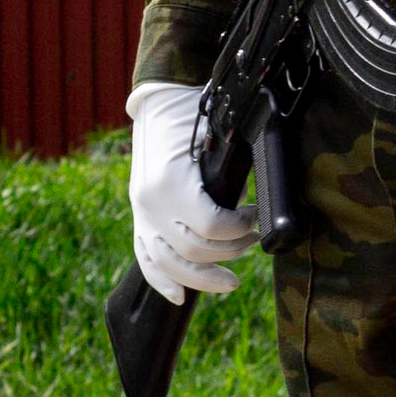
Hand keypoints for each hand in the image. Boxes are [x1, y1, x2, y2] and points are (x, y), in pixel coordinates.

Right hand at [126, 79, 258, 306]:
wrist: (158, 99)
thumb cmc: (193, 111)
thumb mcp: (218, 133)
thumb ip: (231, 171)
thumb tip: (256, 202)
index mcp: (169, 181)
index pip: (210, 226)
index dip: (240, 227)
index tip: (254, 214)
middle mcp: (150, 203)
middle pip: (193, 250)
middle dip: (230, 250)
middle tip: (251, 241)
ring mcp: (141, 212)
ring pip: (170, 263)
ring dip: (203, 277)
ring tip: (231, 280)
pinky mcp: (138, 216)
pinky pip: (145, 258)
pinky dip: (162, 280)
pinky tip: (179, 298)